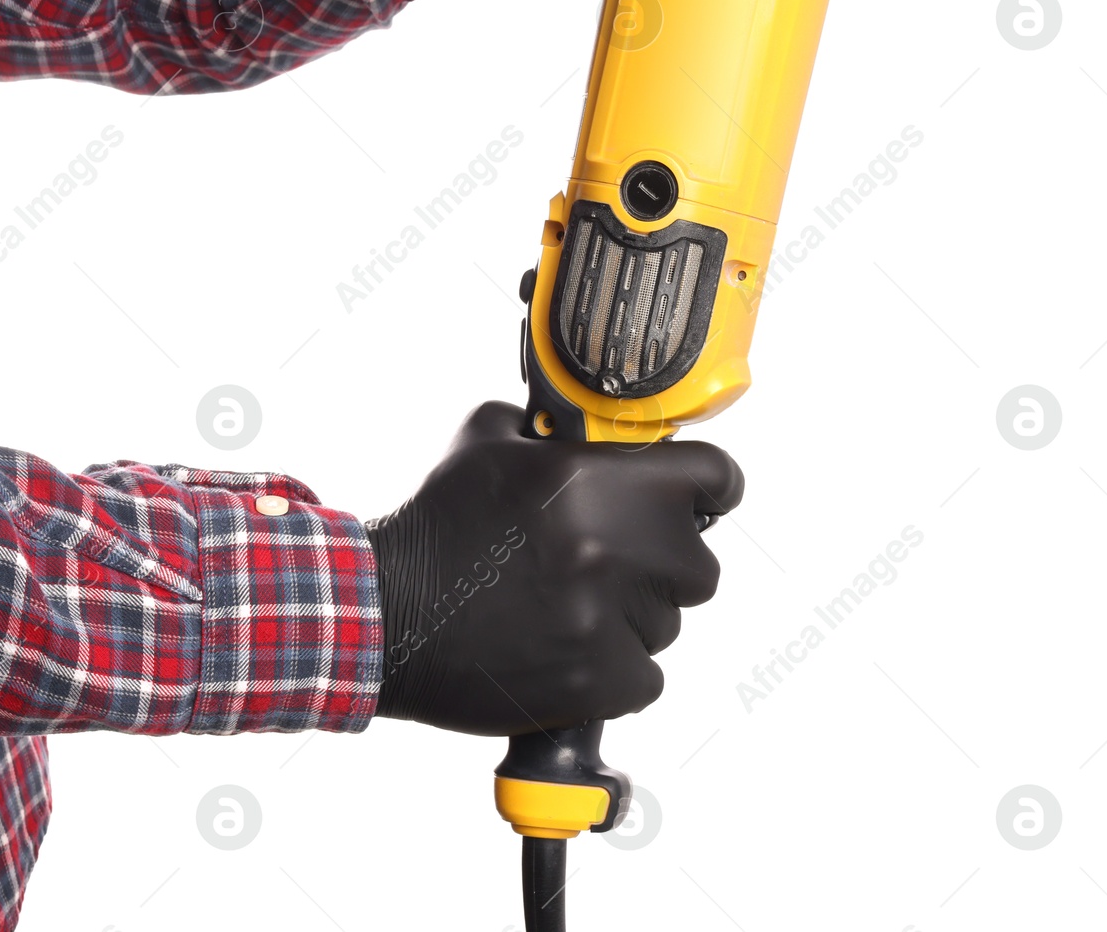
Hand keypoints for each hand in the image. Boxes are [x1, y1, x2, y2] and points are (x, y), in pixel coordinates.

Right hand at [364, 401, 742, 735]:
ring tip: (567, 606)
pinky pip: (646, 676)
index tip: (699, 499)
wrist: (389, 612)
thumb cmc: (438, 525)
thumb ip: (550, 427)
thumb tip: (584, 425)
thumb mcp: (487, 439)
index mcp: (598, 480)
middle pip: (698, 562)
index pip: (718, 478)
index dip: (710, 488)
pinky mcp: (599, 681)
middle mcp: (617, 547)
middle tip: (612, 561)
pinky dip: (614, 669)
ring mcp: (610, 620)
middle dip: (661, 562)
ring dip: (631, 616)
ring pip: (668, 622)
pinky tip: (566, 648)